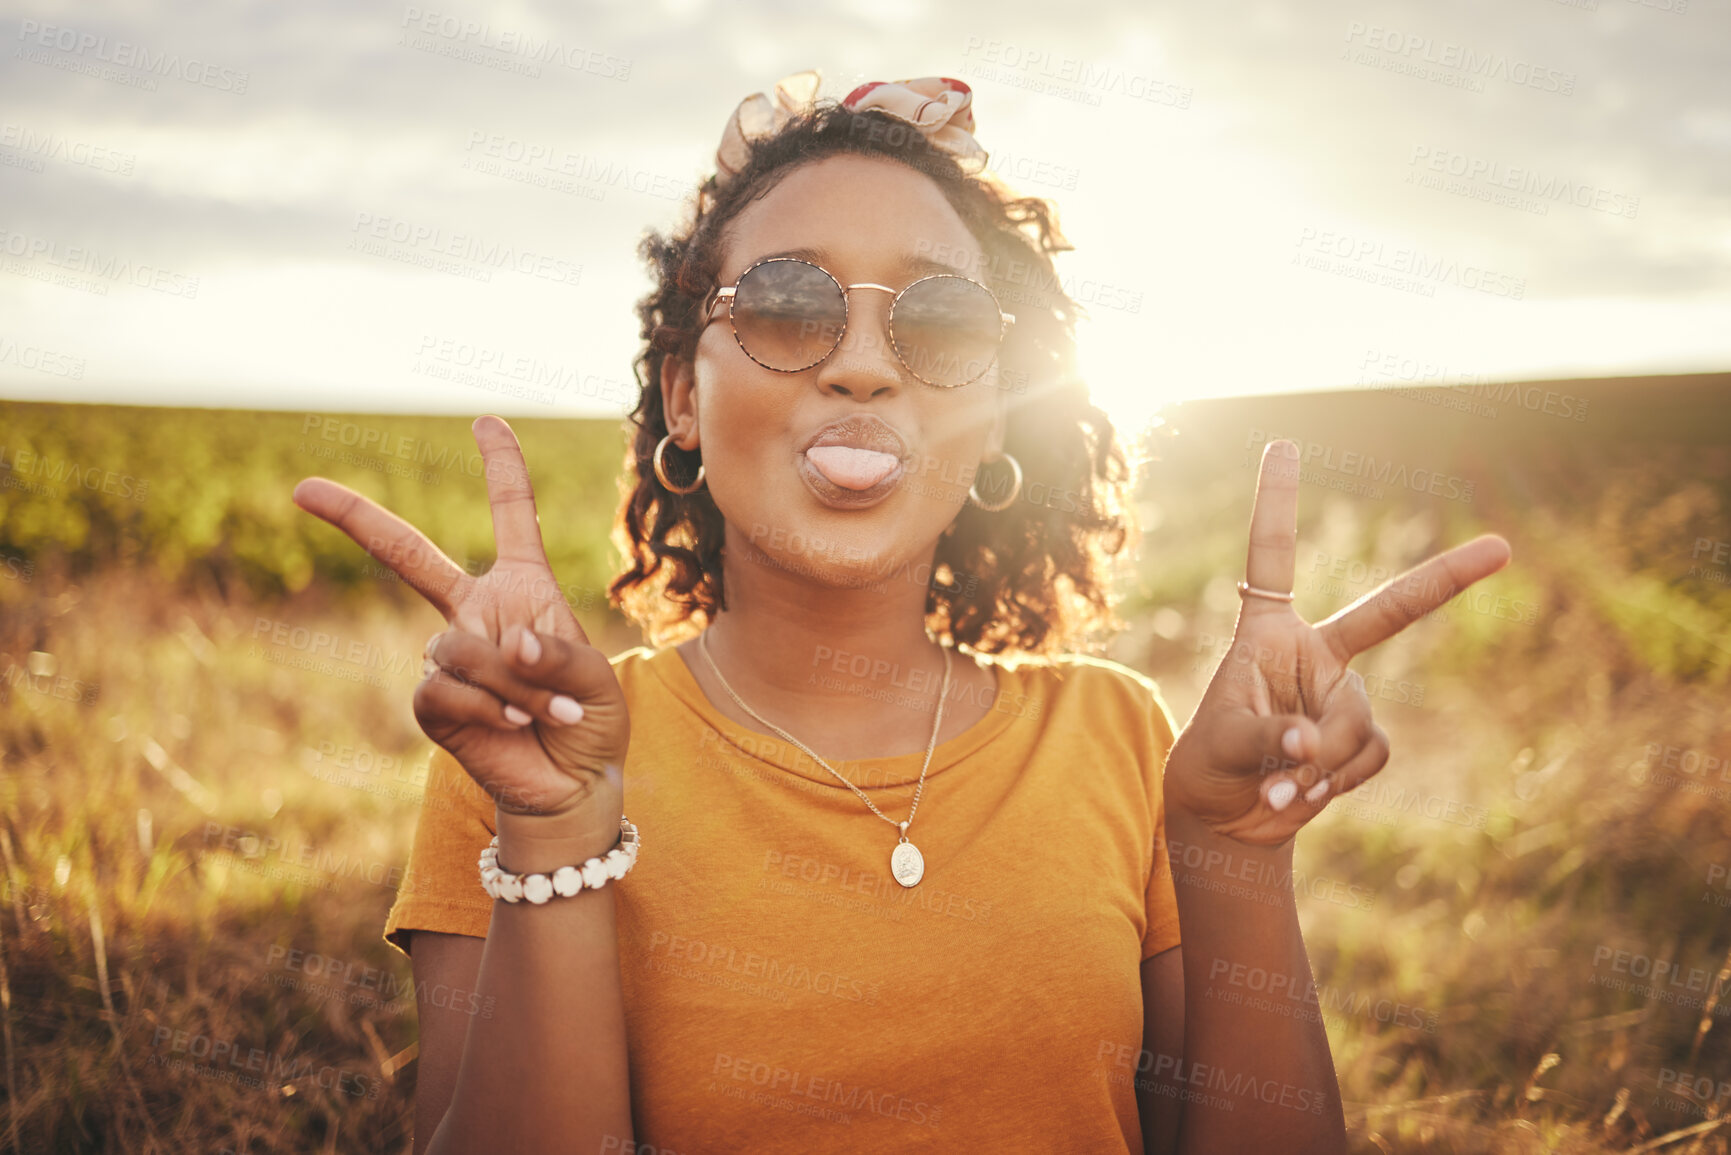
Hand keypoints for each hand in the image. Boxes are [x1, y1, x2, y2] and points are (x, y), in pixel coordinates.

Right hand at [291, 416, 628, 824]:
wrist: (573, 785)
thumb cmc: (590, 724)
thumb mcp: (595, 682)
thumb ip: (558, 656)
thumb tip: (508, 646)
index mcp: (523, 589)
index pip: (511, 516)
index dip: (502, 468)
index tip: (486, 421)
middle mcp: (477, 614)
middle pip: (408, 556)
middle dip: (356, 519)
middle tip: (303, 488)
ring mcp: (450, 657)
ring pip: (458, 647)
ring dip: (510, 683)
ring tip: (545, 712)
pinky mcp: (434, 704)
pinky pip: (445, 689)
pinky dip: (486, 707)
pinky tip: (512, 725)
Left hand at [1164, 439, 1510, 845]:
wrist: (1230, 818)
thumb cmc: (1213, 765)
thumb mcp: (1222, 745)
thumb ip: (1266, 736)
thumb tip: (1311, 743)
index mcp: (1268, 632)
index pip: (1273, 556)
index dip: (1277, 500)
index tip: (1282, 442)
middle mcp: (1315, 654)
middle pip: (1390, 612)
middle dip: (1447, 580)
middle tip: (1502, 549)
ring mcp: (1345, 697)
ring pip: (1357, 719)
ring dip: (1321, 759)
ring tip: (1279, 785)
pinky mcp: (1360, 741)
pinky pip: (1368, 754)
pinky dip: (1335, 781)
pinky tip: (1302, 796)